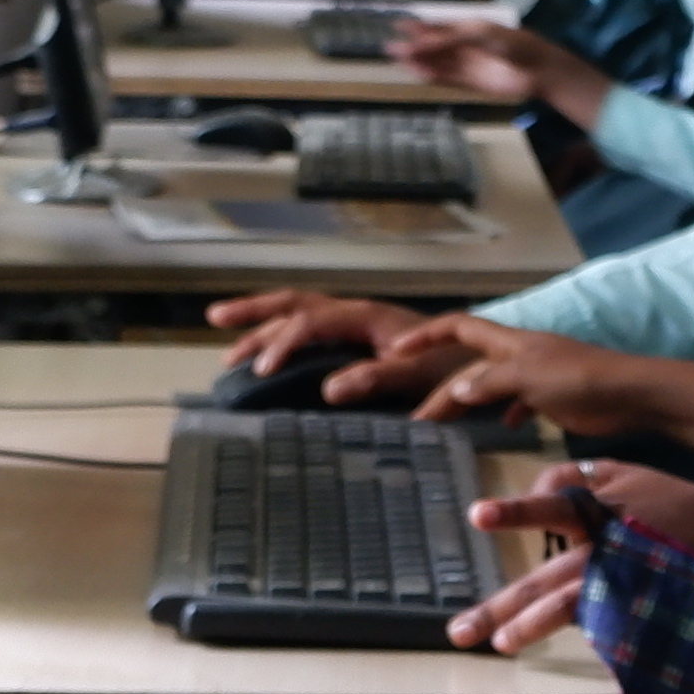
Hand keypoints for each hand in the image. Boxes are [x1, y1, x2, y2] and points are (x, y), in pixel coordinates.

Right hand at [199, 291, 452, 396]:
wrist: (477, 358)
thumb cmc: (449, 367)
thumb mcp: (414, 376)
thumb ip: (374, 379)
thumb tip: (329, 390)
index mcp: (365, 316)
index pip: (311, 320)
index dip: (283, 342)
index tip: (261, 370)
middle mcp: (355, 312)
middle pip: (295, 303)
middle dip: (254, 310)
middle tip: (215, 319)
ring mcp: (354, 321)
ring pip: (298, 312)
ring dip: (262, 324)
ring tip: (228, 348)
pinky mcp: (357, 335)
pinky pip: (310, 326)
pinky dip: (283, 334)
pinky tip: (267, 353)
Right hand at [394, 13, 601, 126]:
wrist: (537, 69)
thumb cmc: (513, 43)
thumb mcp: (480, 32)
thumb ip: (449, 37)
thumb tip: (421, 42)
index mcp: (469, 28)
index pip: (438, 27)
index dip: (419, 27)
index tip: (399, 23)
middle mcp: (465, 47)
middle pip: (434, 47)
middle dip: (414, 47)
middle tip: (391, 47)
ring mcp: (468, 66)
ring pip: (437, 64)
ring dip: (419, 63)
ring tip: (398, 60)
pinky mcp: (471, 84)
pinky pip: (446, 80)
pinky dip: (432, 76)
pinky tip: (417, 73)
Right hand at [408, 323, 693, 451]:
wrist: (631, 394)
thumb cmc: (580, 378)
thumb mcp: (528, 377)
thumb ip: (490, 383)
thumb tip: (456, 390)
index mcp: (509, 343)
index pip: (459, 328)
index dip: (428, 335)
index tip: (398, 350)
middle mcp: (519, 355)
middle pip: (470, 369)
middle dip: (444, 391)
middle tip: (419, 423)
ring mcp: (537, 376)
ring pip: (492, 387)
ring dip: (469, 404)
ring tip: (447, 429)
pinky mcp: (554, 397)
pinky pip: (520, 402)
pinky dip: (508, 412)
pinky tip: (504, 427)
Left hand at [446, 460, 693, 651]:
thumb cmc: (675, 502)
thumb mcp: (627, 472)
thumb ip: (577, 478)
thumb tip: (536, 491)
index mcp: (603, 509)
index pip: (553, 506)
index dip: (516, 511)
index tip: (477, 516)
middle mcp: (608, 545)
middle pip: (547, 576)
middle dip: (501, 604)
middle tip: (460, 631)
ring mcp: (624, 579)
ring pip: (570, 606)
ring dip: (532, 626)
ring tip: (501, 644)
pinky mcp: (640, 605)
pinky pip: (602, 625)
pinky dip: (581, 639)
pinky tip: (557, 653)